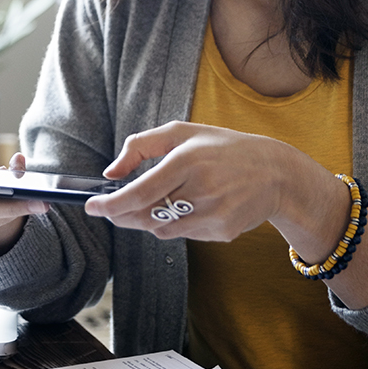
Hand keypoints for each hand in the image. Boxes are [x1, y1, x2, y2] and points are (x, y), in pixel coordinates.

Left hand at [84, 121, 304, 241]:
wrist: (276, 173)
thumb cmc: (223, 148)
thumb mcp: (183, 133)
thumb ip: (141, 146)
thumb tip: (111, 173)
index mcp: (188, 160)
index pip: (139, 193)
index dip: (110, 205)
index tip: (91, 207)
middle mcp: (201, 190)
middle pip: (144, 217)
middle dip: (121, 216)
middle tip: (110, 210)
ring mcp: (213, 215)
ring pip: (160, 229)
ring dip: (149, 219)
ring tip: (163, 199)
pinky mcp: (222, 233)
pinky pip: (183, 235)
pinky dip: (176, 224)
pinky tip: (191, 207)